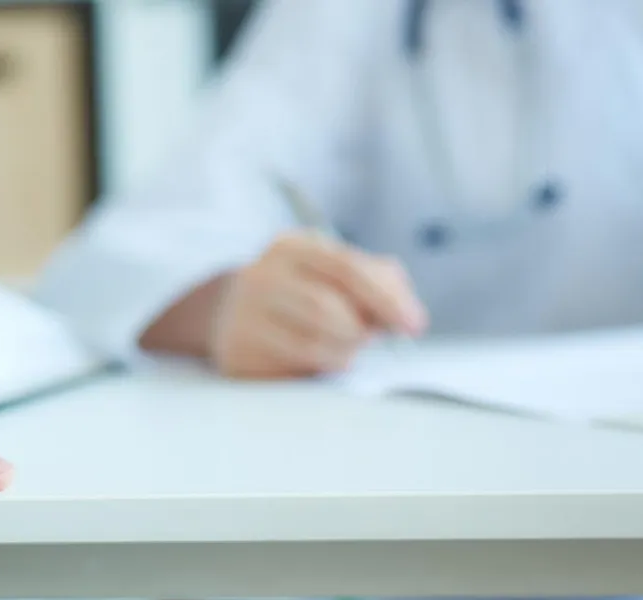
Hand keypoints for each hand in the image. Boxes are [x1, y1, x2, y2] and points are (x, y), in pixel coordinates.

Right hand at [210, 231, 427, 378]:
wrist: (229, 313)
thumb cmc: (299, 291)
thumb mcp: (331, 270)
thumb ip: (376, 280)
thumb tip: (404, 312)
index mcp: (289, 247)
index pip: (347, 269)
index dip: (387, 299)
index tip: (414, 326)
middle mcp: (260, 276)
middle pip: (329, 309)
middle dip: (361, 331)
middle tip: (368, 339)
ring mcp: (243, 316)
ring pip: (315, 345)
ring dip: (344, 354)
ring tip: (342, 348)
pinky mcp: (239, 354)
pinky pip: (295, 371)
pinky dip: (318, 370)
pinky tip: (315, 361)